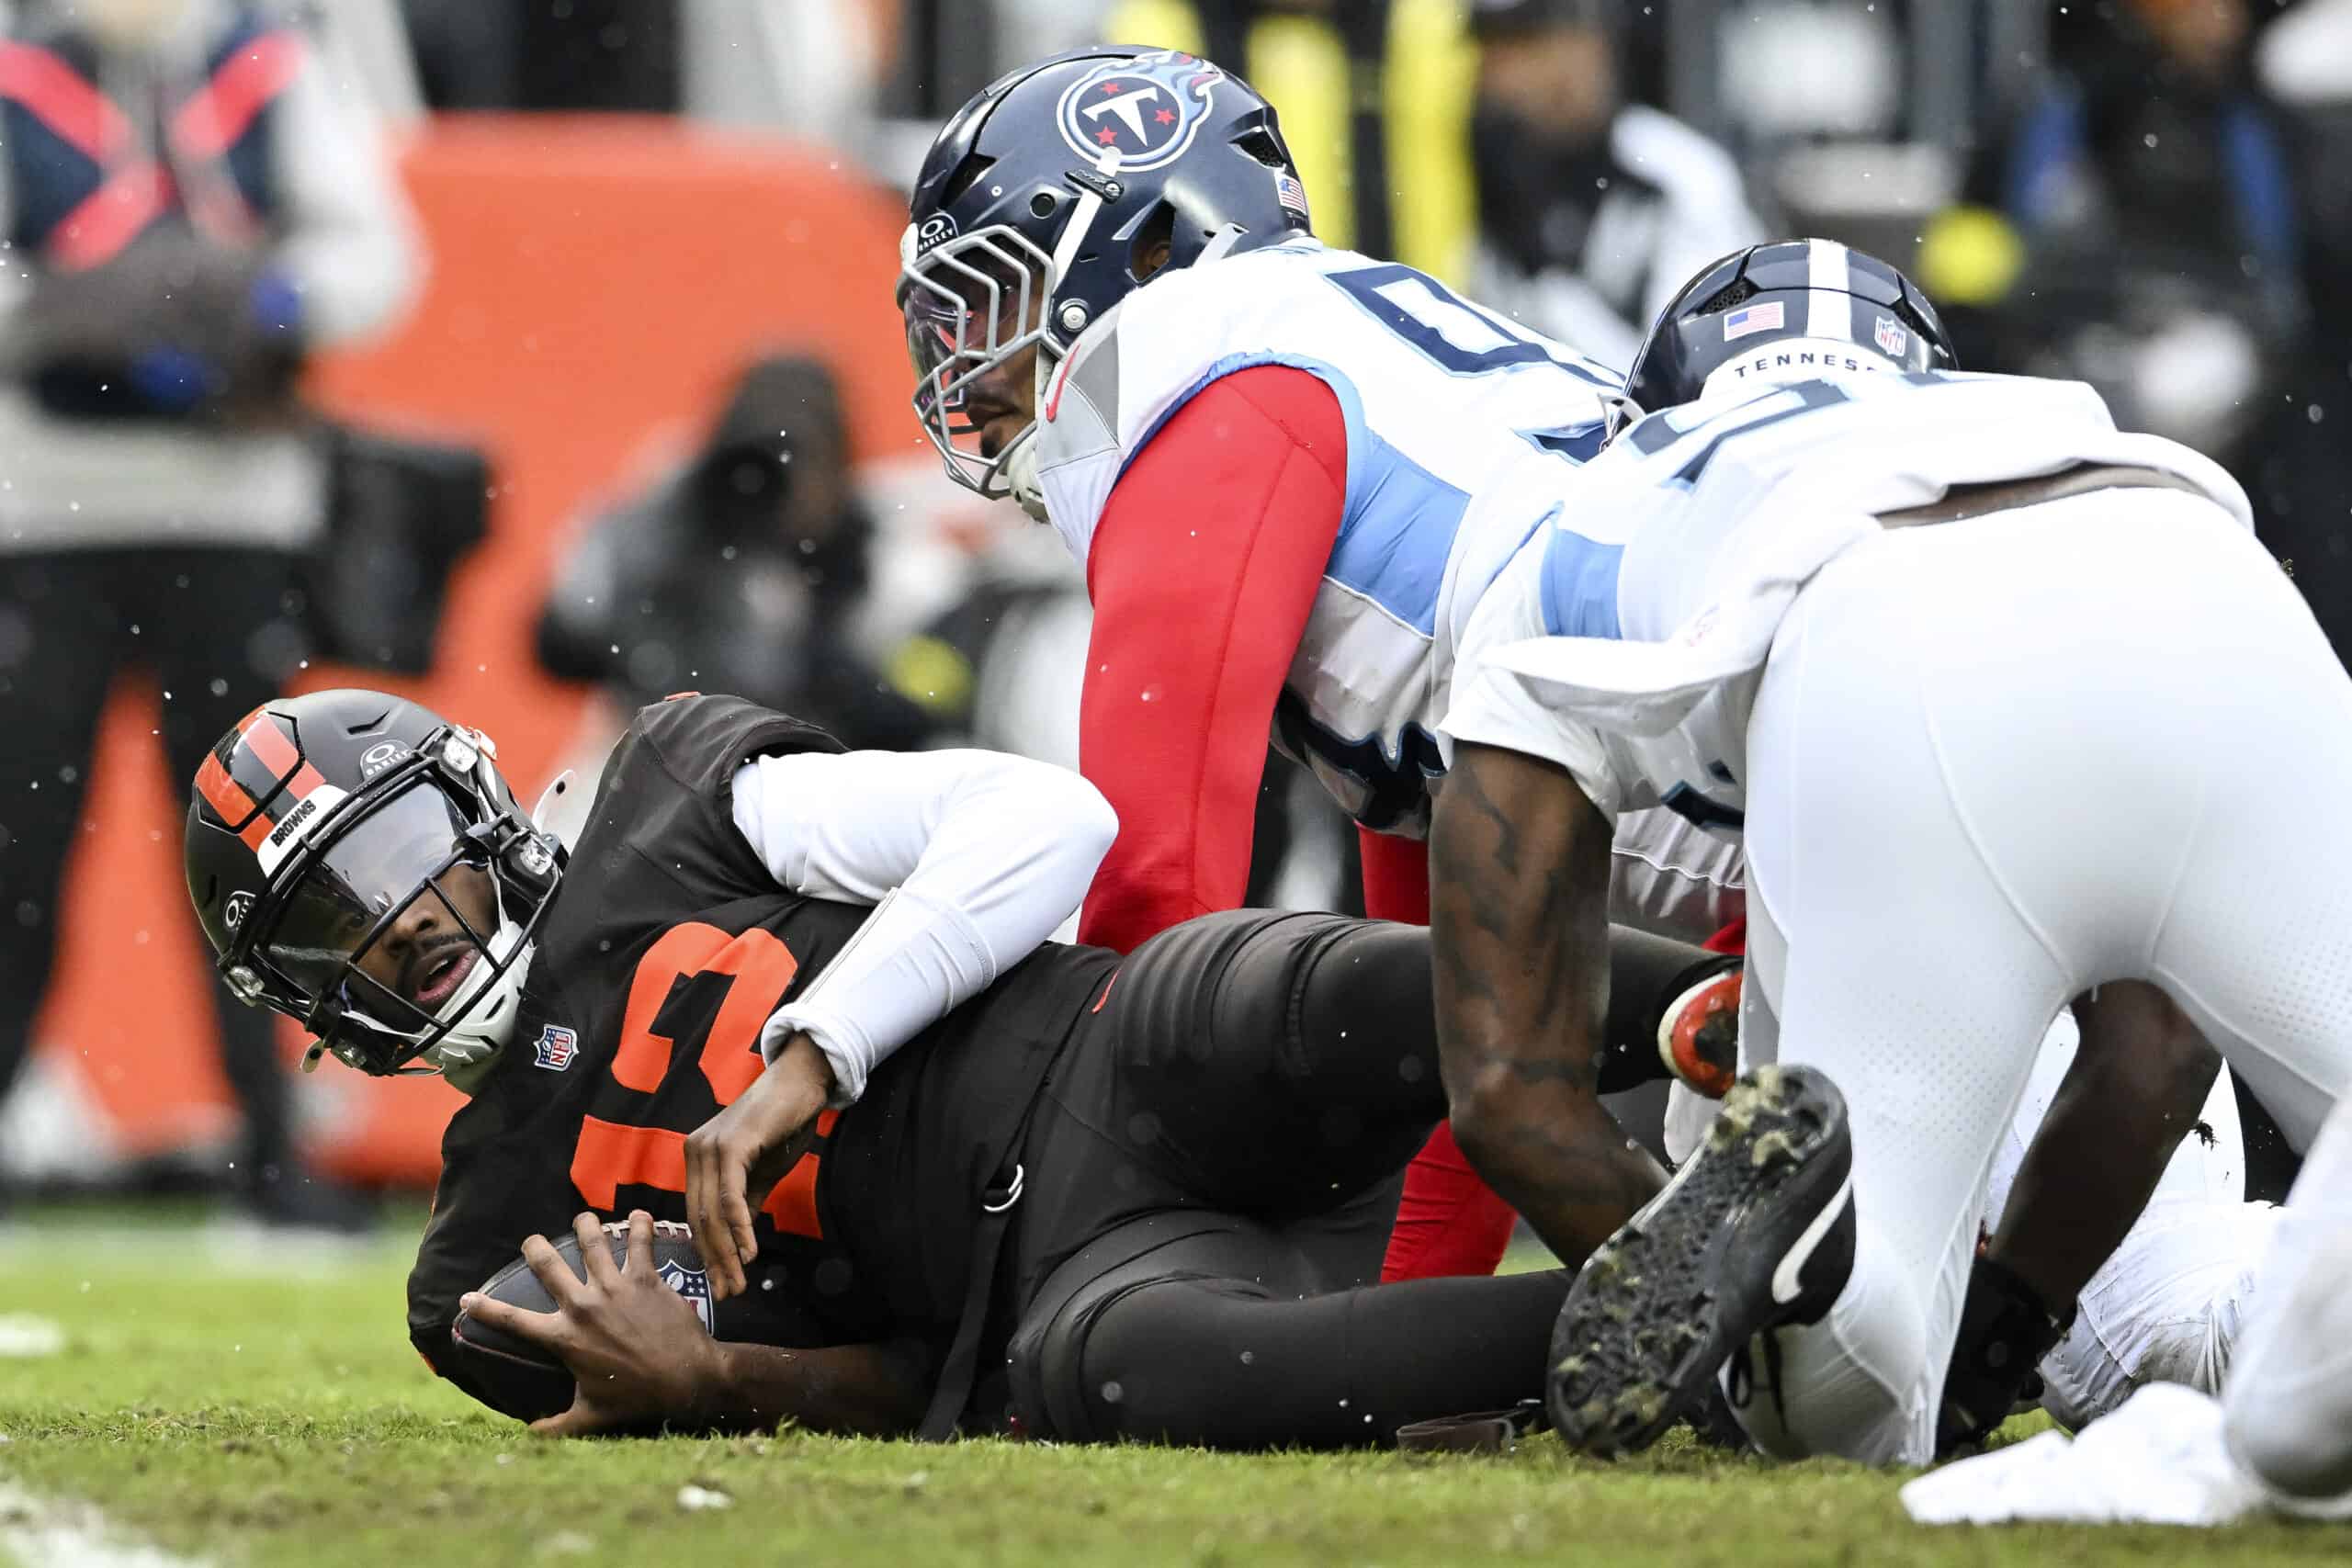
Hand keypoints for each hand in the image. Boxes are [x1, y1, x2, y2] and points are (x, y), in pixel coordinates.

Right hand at [458, 1211, 724, 1435]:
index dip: (484, 1309)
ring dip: (585, 1226)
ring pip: (592, 1243)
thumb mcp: (590, 1415)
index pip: (512, 1321)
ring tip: (583, 1219)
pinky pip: (639, 1241)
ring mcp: (614, 1288)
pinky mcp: (645, 1278)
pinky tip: (639, 1214)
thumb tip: (529, 1435)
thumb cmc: (637, 1398)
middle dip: (535, 1247)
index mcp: (563, 1338)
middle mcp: (583, 1306)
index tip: (466, 1297)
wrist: (686, 1379)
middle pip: (548, 1266)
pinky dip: (639, 1224)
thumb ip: (557, 1426)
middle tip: (532, 1240)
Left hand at [684, 1033, 834, 1300]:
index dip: (708, 1253)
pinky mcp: (730, 1145)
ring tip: (739, 1281)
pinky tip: (749, 1252)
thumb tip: (737, 1241)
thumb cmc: (785, 1122)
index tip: (721, 1284)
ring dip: (726, 1253)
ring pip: (712, 1212)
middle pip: (699, 1219)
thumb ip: (745, 1201)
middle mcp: (696, 1152)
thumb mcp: (762, 1171)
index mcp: (698, 1158)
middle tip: (729, 1293)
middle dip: (714, 1261)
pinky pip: (730, 1196)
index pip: (697, 1215)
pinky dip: (739, 1228)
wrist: (803, 1081)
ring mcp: (709, 1147)